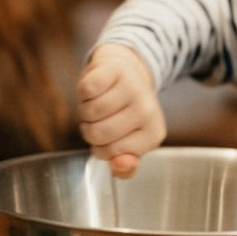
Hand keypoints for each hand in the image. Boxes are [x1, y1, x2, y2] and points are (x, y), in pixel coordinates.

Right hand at [75, 43, 165, 177]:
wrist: (125, 72)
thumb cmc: (124, 113)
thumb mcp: (129, 144)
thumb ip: (125, 166)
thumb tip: (119, 165)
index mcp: (153, 134)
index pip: (111, 153)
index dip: (101, 148)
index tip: (110, 136)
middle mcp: (147, 110)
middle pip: (97, 133)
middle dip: (89, 129)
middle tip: (100, 119)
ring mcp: (133, 88)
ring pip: (89, 112)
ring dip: (85, 110)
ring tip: (97, 103)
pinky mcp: (116, 69)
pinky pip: (85, 90)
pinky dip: (83, 92)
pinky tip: (95, 89)